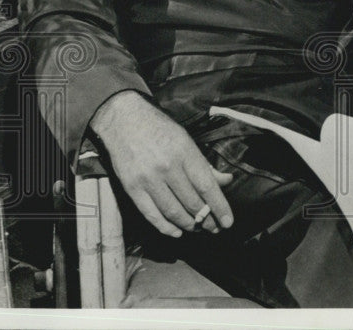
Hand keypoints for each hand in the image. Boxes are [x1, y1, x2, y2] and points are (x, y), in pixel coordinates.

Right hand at [89, 91, 233, 237]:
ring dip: (188, 224)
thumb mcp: (186, 140)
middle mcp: (167, 166)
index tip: (228, 222)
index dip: (219, 207)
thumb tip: (226, 181)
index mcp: (184, 151)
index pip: (207, 186)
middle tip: (214, 227)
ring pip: (173, 211)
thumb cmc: (160, 129)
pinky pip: (151, 214)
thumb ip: (205, 164)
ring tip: (198, 228)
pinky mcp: (131, 188)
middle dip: (206, 219)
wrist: (124, 121)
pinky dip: (165, 227)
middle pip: (191, 202)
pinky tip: (177, 231)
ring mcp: (148, 178)